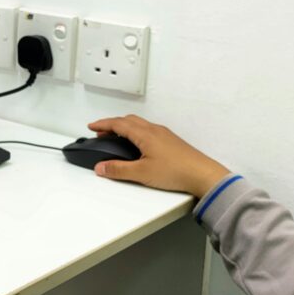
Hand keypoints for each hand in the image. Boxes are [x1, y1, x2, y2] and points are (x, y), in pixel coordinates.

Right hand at [87, 114, 230, 198]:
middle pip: (128, 120)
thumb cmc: (176, 171)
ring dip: (125, 127)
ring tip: (117, 138)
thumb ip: (118, 170)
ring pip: (139, 124)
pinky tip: (138, 144)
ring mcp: (164, 134)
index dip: (102, 124)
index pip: (118, 124)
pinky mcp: (171, 141)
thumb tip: (101, 167)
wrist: (202, 174)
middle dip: (112, 124)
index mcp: (144, 134)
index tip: (91, 126)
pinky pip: (148, 130)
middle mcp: (154, 130)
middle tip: (101, 132)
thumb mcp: (141, 173)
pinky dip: (136, 132)